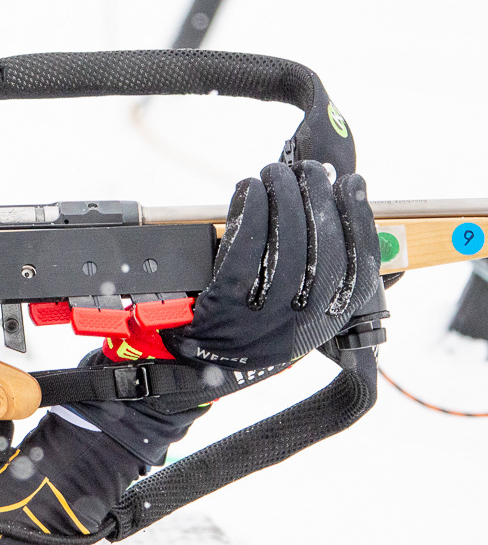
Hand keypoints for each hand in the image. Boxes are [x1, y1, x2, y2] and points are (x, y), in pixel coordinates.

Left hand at [68, 160, 382, 465]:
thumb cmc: (238, 333)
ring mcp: (263, 319)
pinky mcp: (224, 308)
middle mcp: (302, 326)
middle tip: (308, 170)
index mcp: (326, 326)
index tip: (354, 184)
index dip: (361, 221)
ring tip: (275, 174)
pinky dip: (249, 214)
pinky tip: (248, 190)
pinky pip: (244, 252)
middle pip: (326, 251)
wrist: (183, 374)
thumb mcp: (289, 315)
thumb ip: (317, 278)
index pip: (360, 269)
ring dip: (284, 199)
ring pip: (288, 247)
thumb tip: (340, 220)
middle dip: (320, 199)